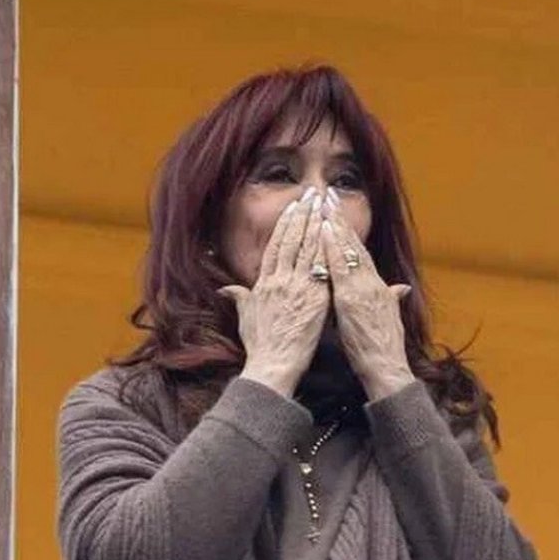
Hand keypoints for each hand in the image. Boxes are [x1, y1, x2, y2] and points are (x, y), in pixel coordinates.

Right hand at [221, 188, 330, 396]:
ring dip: (315, 223)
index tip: (293, 207)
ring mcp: (297, 287)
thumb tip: (226, 289)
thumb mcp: (246, 318)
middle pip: (291, 241)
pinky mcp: (314, 297)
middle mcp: (279, 281)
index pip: (275, 247)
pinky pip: (321, 266)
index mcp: (263, 284)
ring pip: (307, 248)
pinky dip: (325, 247)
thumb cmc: (260, 347)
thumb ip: (239, 299)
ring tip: (322, 204)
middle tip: (310, 194)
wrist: (273, 365)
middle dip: (301, 215)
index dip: (284, 225)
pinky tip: (332, 231)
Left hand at [320, 213, 416, 401]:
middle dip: (338, 219)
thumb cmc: (383, 348)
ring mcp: (362, 288)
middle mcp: (370, 282)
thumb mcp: (388, 318)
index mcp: (375, 287)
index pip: (359, 252)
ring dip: (333, 225)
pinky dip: (332, 248)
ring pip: (346, 250)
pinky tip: (322, 232)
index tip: (336, 211)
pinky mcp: (353, 298)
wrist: (387, 367)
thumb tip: (400, 288)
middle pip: (352, 244)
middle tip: (326, 196)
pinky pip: (340, 268)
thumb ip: (391, 299)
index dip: (347, 230)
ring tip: (322, 204)